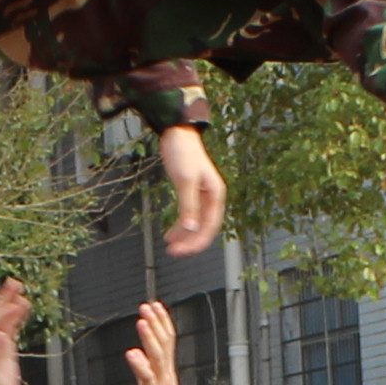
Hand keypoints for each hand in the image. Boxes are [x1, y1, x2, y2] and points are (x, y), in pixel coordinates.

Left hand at [156, 121, 226, 257]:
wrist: (177, 133)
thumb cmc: (183, 152)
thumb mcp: (185, 180)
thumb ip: (188, 205)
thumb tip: (190, 228)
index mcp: (215, 195)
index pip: (209, 226)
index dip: (196, 242)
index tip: (180, 251)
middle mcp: (212, 197)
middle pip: (204, 228)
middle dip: (189, 242)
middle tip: (173, 252)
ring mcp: (202, 195)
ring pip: (196, 223)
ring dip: (184, 236)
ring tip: (170, 245)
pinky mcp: (192, 192)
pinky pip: (189, 215)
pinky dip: (180, 225)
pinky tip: (170, 232)